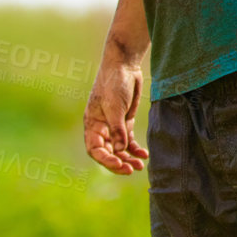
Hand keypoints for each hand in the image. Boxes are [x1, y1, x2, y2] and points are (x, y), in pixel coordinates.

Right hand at [84, 55, 149, 174]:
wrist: (124, 66)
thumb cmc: (114, 84)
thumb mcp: (114, 107)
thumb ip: (117, 130)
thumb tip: (120, 150)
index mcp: (92, 125)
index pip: (95, 150)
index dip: (106, 160)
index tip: (119, 165)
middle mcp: (101, 128)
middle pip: (108, 152)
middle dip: (119, 162)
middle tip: (133, 170)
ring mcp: (114, 126)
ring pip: (119, 149)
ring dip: (129, 158)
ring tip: (141, 166)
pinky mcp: (125, 122)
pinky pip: (129, 141)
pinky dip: (135, 149)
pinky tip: (144, 154)